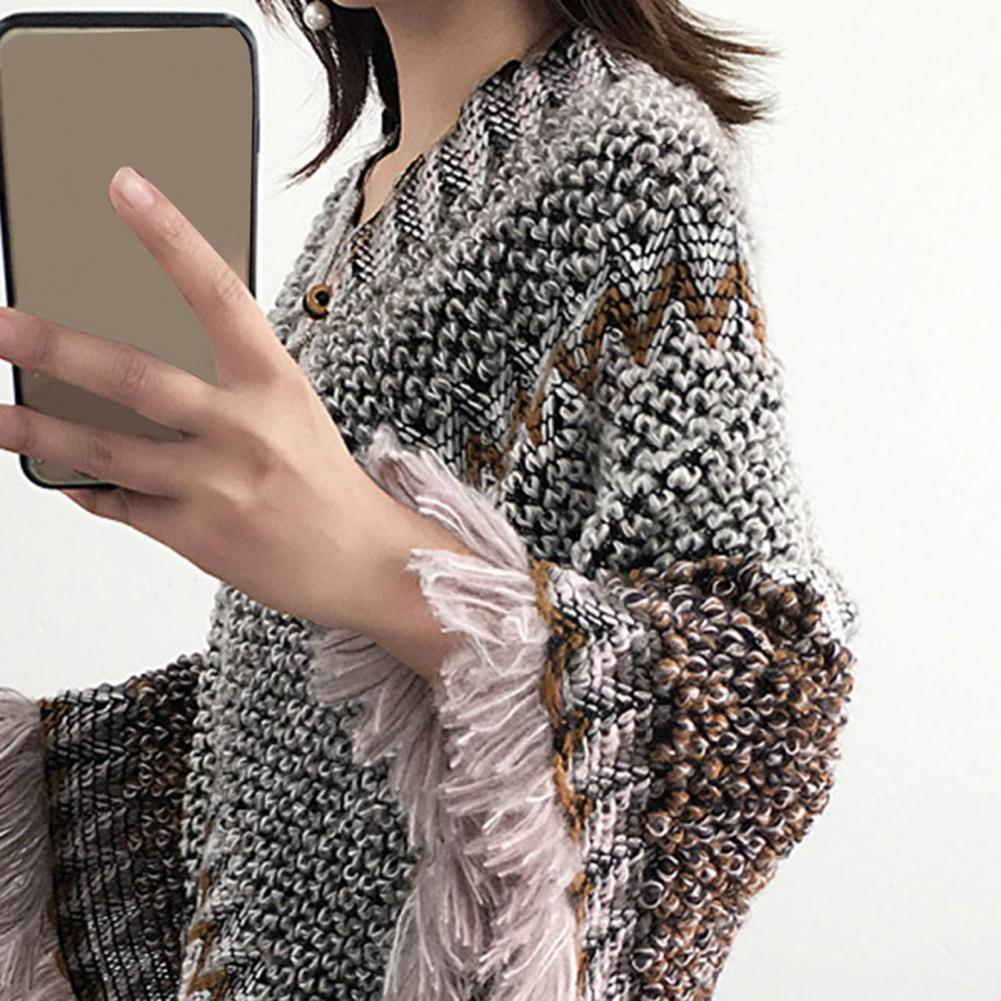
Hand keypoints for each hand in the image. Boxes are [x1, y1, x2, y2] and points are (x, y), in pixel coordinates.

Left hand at [0, 165, 407, 630]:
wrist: (359, 562)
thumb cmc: (325, 483)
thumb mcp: (291, 413)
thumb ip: (228, 387)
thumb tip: (143, 375)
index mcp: (274, 385)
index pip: (217, 294)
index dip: (170, 236)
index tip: (124, 186)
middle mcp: (244, 430)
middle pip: (132, 376)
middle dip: (52, 349)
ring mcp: (216, 486)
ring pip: (106, 450)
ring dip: (37, 430)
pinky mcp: (195, 535)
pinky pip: (120, 505)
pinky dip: (88, 490)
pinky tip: (66, 480)